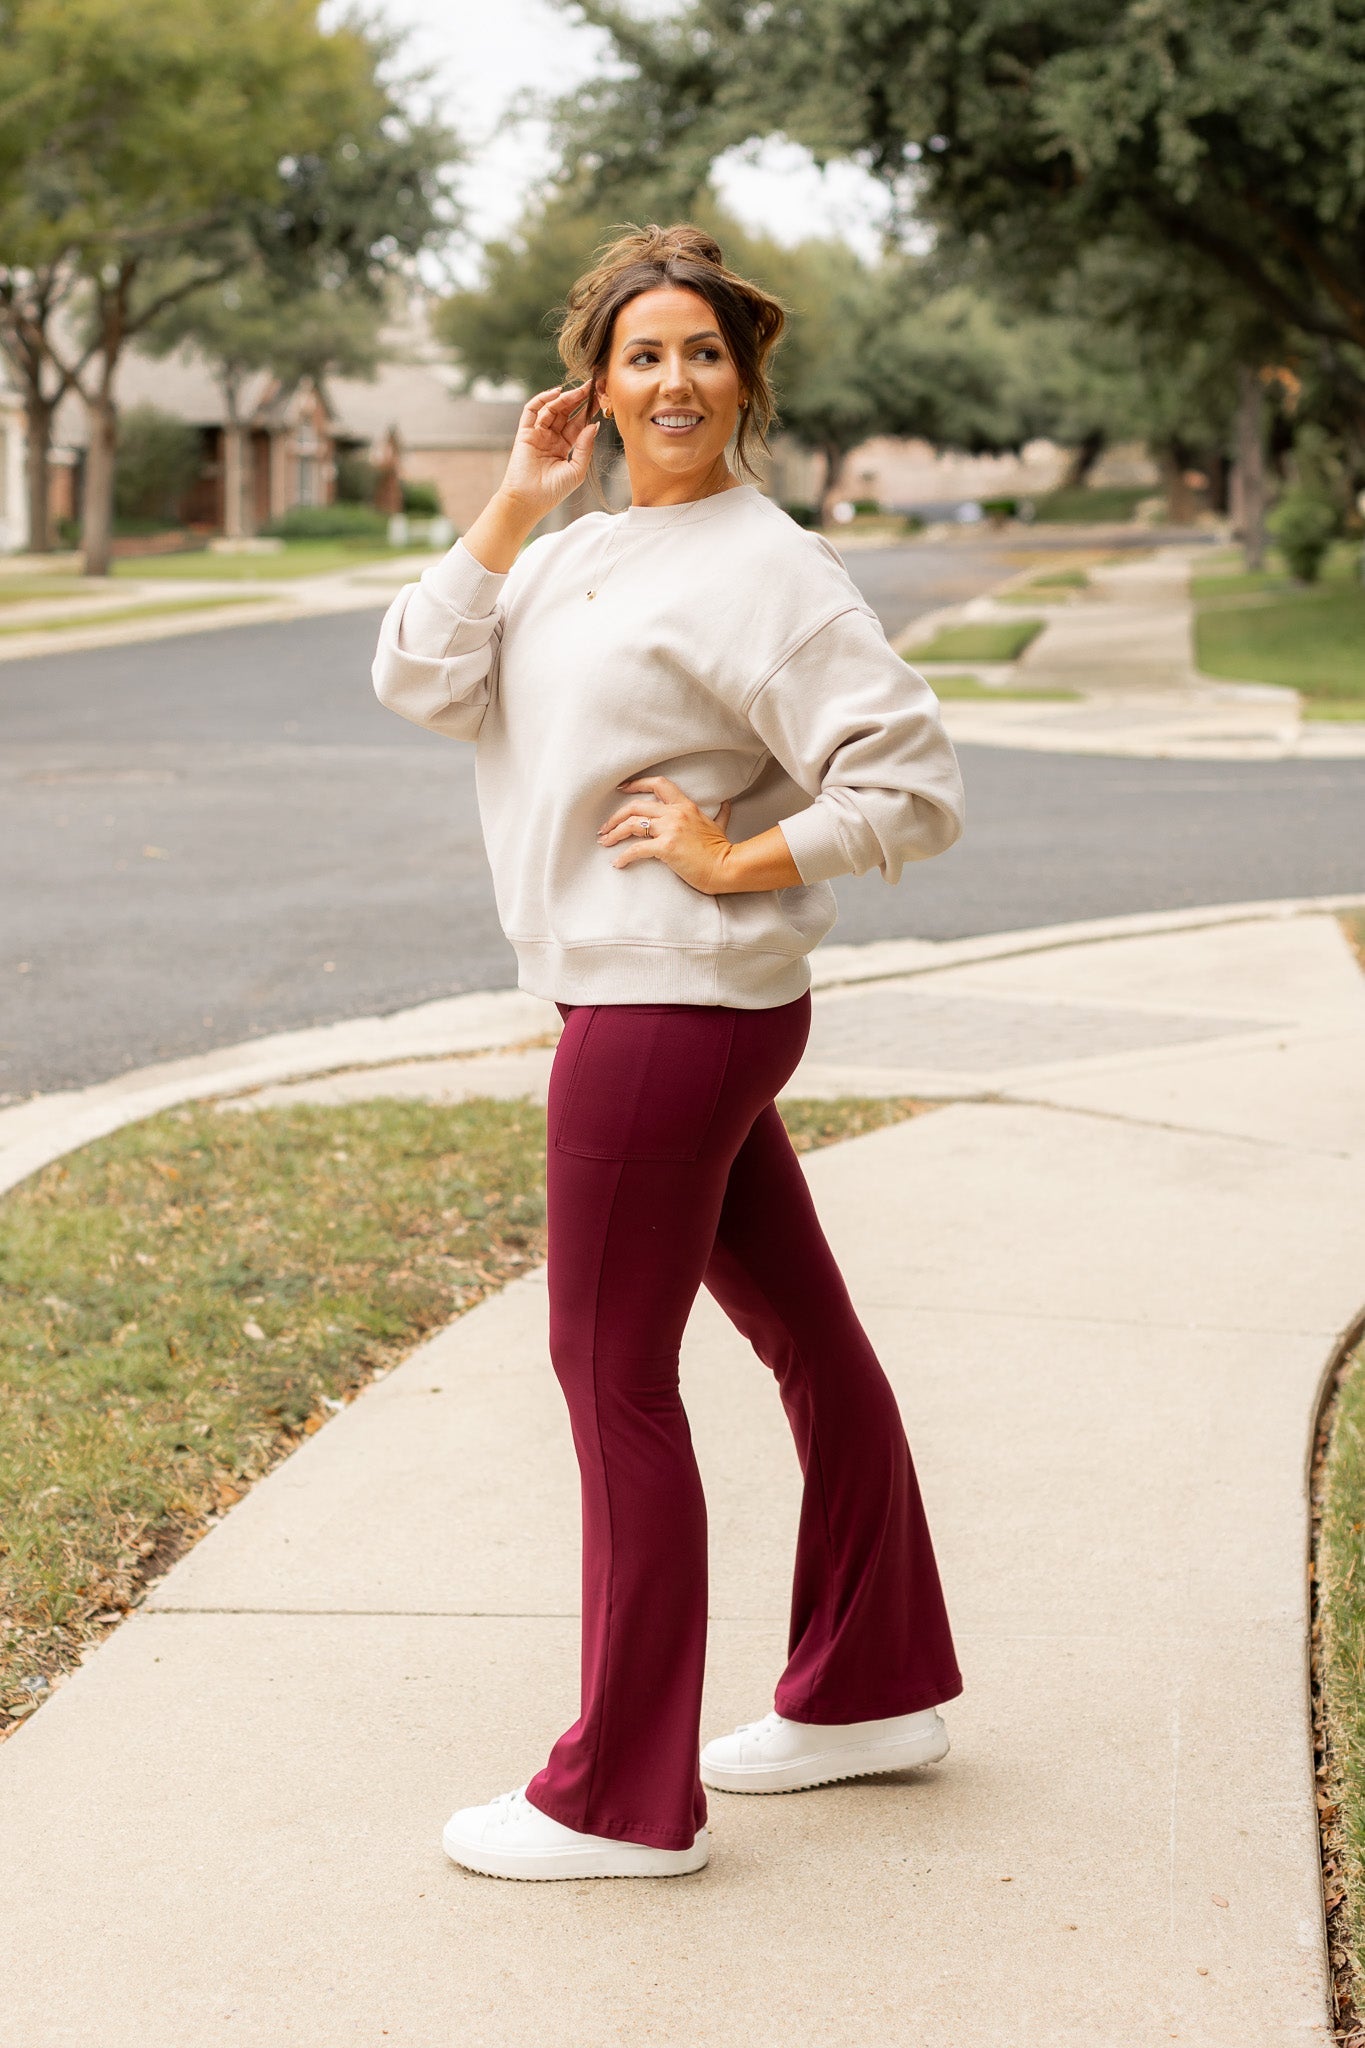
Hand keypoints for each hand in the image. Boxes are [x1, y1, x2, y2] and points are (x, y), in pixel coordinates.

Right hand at [498, 381, 598, 522]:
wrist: (528, 501)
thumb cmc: (553, 492)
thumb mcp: (576, 470)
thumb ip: (585, 447)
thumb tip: (594, 425)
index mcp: (564, 446)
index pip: (578, 423)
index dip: (588, 410)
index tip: (600, 398)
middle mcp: (551, 438)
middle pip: (566, 412)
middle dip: (578, 399)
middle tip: (592, 386)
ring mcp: (537, 434)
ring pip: (551, 409)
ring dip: (565, 398)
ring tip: (578, 391)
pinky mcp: (525, 432)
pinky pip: (532, 410)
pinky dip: (542, 399)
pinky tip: (556, 393)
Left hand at [598, 776, 734, 894]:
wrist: (727, 867)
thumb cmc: (722, 850)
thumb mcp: (720, 826)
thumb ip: (720, 814)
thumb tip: (726, 805)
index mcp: (685, 806)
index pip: (658, 784)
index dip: (637, 784)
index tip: (622, 788)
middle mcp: (675, 813)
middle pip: (636, 806)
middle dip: (615, 816)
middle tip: (605, 827)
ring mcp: (670, 829)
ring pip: (632, 824)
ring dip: (614, 833)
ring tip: (604, 842)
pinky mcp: (667, 847)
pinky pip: (637, 849)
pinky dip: (624, 856)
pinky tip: (618, 863)